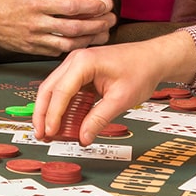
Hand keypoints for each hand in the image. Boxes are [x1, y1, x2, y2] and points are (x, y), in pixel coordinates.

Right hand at [0, 0, 116, 56]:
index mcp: (36, 4)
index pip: (70, 7)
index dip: (90, 7)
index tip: (102, 5)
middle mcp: (37, 23)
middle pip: (73, 28)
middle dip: (95, 25)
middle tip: (109, 21)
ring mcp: (34, 39)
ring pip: (67, 44)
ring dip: (87, 40)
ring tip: (101, 34)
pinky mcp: (32, 49)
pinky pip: (56, 52)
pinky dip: (71, 48)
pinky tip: (82, 43)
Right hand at [31, 31, 195, 143]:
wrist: (153, 58)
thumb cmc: (141, 70)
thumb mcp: (121, 99)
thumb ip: (99, 119)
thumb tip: (84, 137)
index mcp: (83, 62)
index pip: (60, 91)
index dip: (52, 115)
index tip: (50, 132)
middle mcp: (75, 60)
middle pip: (49, 89)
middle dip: (43, 114)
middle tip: (42, 135)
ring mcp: (77, 65)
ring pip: (54, 90)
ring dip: (50, 111)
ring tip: (49, 132)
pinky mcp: (81, 73)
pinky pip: (66, 91)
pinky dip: (62, 107)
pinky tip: (63, 123)